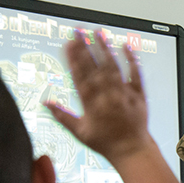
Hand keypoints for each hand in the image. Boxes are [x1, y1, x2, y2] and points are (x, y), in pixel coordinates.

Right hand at [45, 32, 151, 163]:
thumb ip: (62, 116)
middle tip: (77, 31)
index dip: (73, 58)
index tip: (67, 43)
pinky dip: (132, 60)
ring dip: (105, 48)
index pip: (80, 76)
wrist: (132, 151)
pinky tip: (126, 46)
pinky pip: (136, 74)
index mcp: (92, 104)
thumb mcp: (80, 132)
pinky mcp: (138, 95)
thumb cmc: (106, 143)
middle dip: (85, 48)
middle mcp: (108, 96)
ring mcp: (124, 94)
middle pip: (94, 67)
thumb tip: (45, 103)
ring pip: (113, 67)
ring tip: (97, 33)